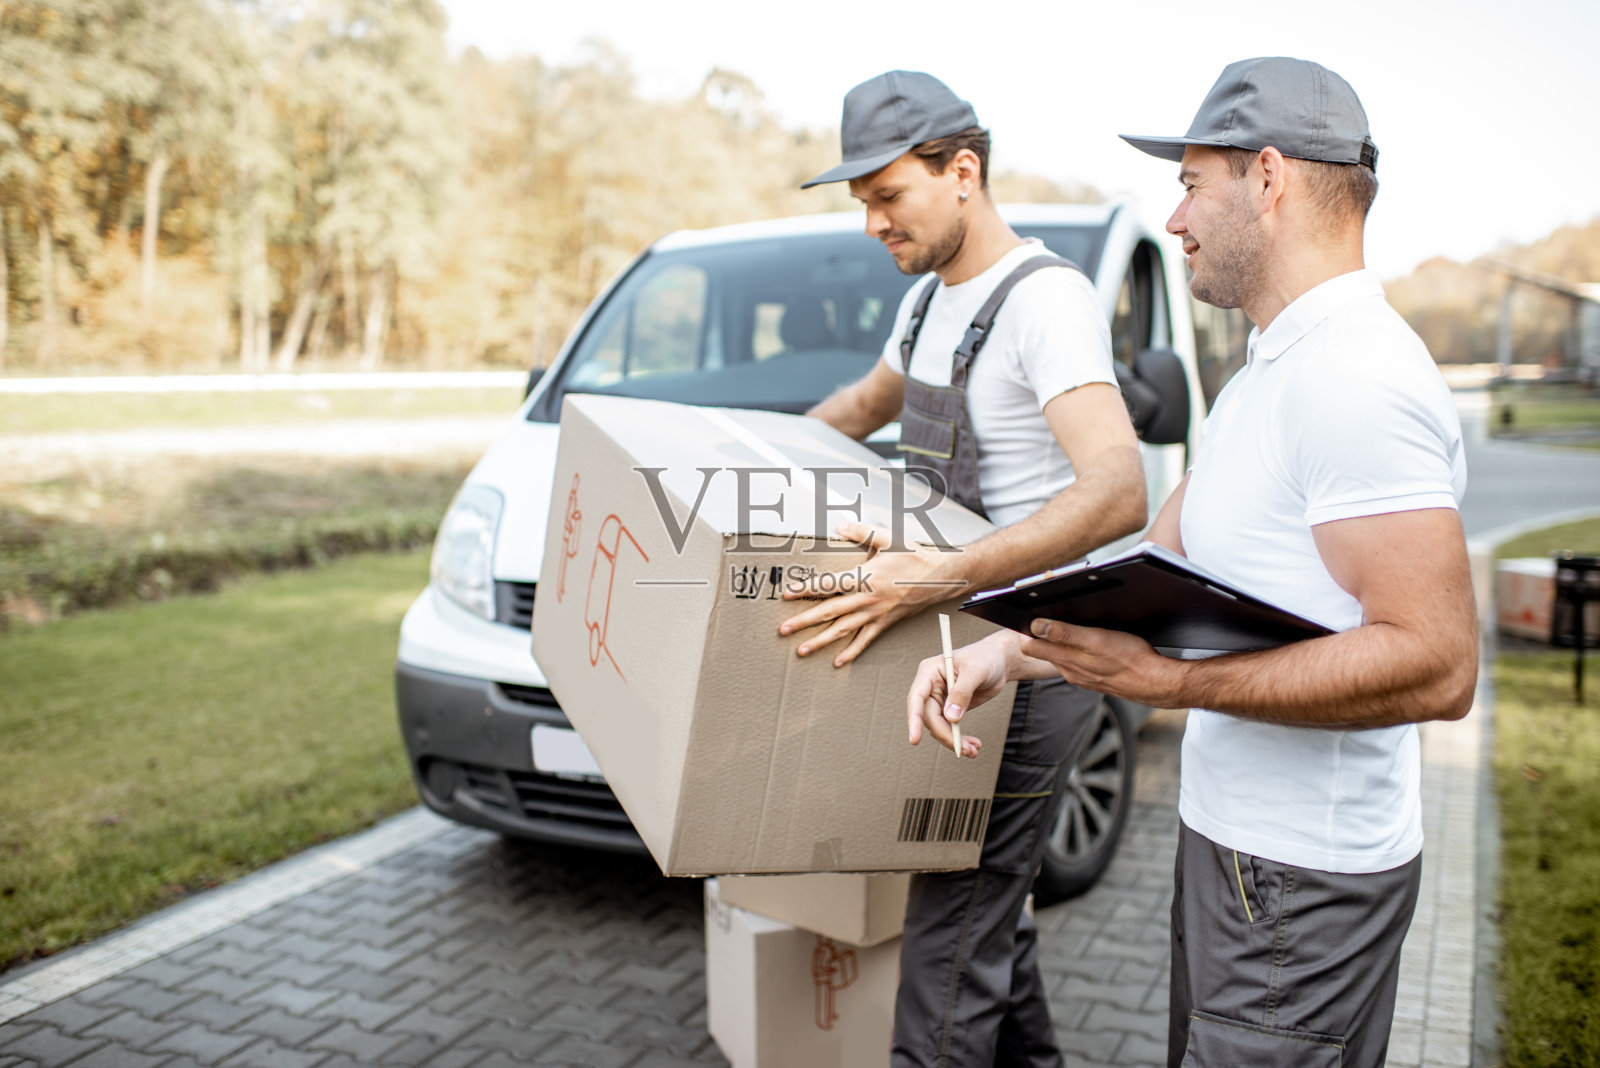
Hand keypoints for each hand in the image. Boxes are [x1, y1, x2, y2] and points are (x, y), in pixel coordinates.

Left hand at [778, 520, 961, 666]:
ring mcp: (875, 613)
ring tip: (802, 650)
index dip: (806, 589)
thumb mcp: (887, 538)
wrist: (942, 576)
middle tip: (783, 629)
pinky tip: (837, 661)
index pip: (828, 584)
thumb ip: (861, 531)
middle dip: (804, 621)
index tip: (787, 594)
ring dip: (821, 641)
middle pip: (830, 611)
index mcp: (864, 576)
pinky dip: (851, 652)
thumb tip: (839, 524)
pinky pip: (865, 640)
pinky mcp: (885, 623)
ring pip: (843, 629)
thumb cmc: (914, 556)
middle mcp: (867, 598)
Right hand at [905, 631, 1018, 755]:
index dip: (914, 719)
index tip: (915, 740)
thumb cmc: (986, 658)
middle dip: (945, 735)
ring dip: (953, 741)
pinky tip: (973, 745)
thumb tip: (950, 718)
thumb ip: (962, 693)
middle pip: (929, 717)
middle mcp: (930, 687)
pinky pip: (949, 728)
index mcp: (929, 672)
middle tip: (963, 749)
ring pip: (939, 727)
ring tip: (973, 750)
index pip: (916, 698)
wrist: (999, 661)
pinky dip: (959, 739)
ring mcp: (939, 699)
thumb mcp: (976, 671)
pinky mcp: (950, 708)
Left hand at [1020, 619, 1185, 706]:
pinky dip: (1075, 653)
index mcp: (1067, 659)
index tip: (1028, 615)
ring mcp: (1082, 676)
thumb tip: (1036, 626)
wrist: (1156, 682)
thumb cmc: (1131, 659)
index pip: (1030, 645)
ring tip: (1066, 626)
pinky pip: (1076, 663)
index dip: (1026, 629)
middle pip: (1042, 651)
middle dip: (1039, 634)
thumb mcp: (1096, 640)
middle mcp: (1070, 670)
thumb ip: (1064, 633)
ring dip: (1058, 643)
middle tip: (1045, 615)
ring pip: (1060, 656)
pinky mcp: (1094, 678)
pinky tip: (1087, 645)